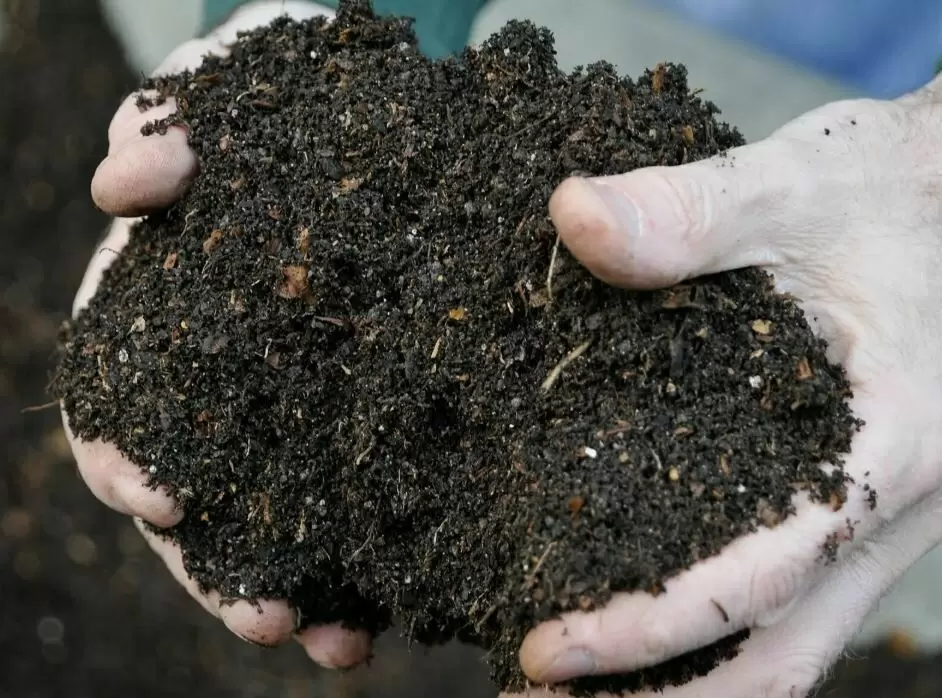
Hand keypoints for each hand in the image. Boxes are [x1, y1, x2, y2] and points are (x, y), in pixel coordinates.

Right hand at [64, 0, 371, 667]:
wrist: (405, 113)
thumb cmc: (307, 96)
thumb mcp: (242, 89)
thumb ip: (172, 122)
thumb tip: (119, 186)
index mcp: (178, 313)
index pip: (128, 400)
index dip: (128, 455)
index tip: (157, 497)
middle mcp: (233, 378)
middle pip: (203, 493)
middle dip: (218, 564)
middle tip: (262, 612)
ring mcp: (307, 410)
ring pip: (281, 522)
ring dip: (294, 586)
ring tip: (331, 639)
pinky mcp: (383, 423)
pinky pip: (365, 509)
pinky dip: (369, 565)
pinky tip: (390, 613)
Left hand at [506, 75, 941, 696]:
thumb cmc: (898, 188)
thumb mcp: (796, 188)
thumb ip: (688, 211)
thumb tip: (571, 217)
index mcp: (890, 449)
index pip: (757, 583)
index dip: (644, 631)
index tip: (545, 653)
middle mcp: (893, 508)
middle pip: (778, 660)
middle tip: (548, 697)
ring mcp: (881, 513)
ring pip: (789, 643)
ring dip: (689, 679)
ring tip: (583, 684)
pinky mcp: (858, 496)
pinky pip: (795, 595)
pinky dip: (719, 627)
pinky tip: (645, 601)